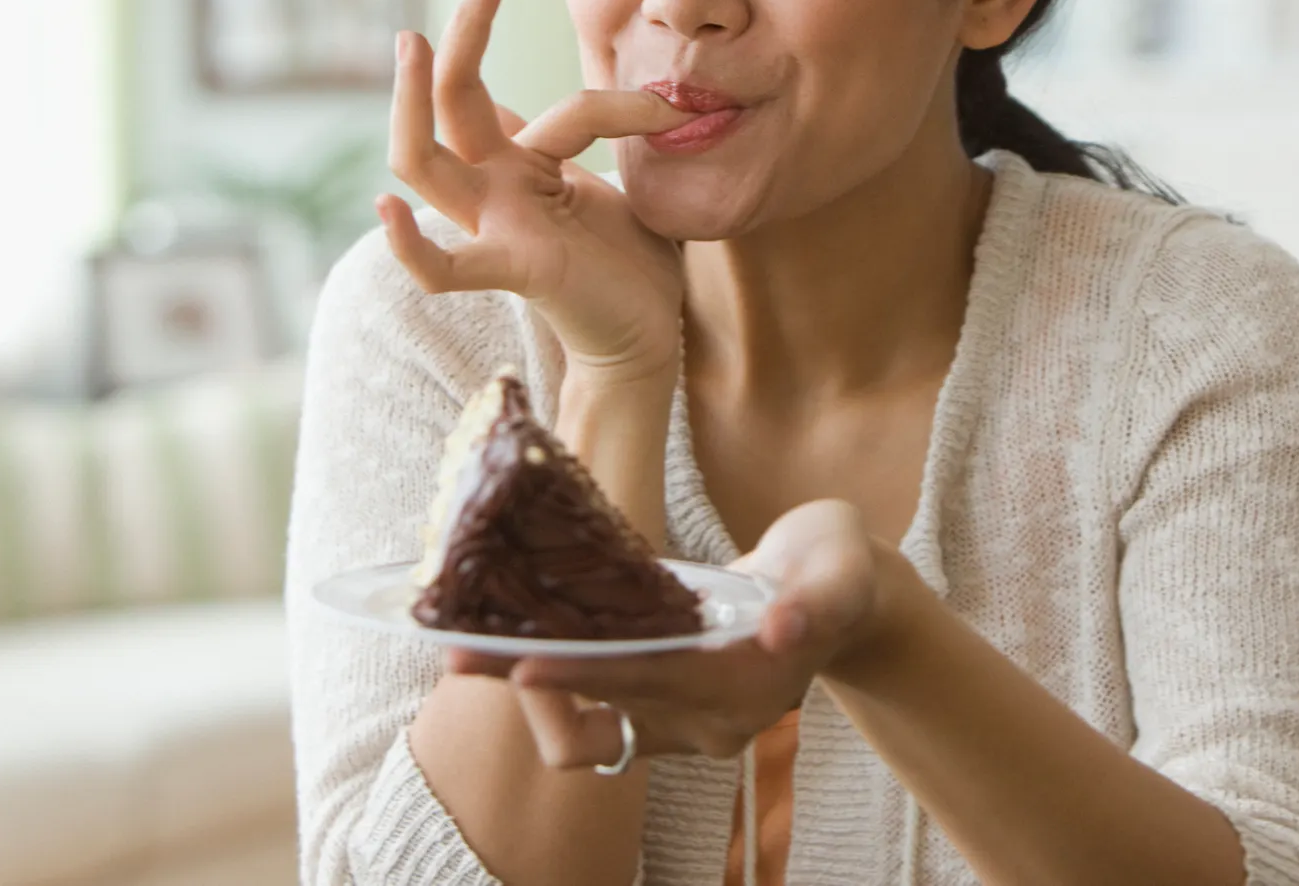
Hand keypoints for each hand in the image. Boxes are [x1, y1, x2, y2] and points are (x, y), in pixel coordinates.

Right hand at [379, 0, 689, 377]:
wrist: (647, 334)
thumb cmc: (629, 262)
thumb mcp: (608, 182)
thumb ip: (579, 139)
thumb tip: (551, 93)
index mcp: (519, 162)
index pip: (537, 103)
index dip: (603, 95)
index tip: (647, 91)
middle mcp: (494, 186)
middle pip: (455, 98)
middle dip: (469, 28)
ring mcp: (493, 224)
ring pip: (424, 161)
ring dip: (412, 104)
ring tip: (415, 42)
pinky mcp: (510, 268)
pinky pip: (443, 267)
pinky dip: (410, 246)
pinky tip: (387, 211)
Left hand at [446, 500, 895, 769]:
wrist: (841, 595)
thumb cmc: (838, 570)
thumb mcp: (841, 572)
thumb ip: (817, 602)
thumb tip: (784, 630)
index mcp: (747, 687)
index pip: (652, 682)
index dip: (585, 675)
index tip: (524, 663)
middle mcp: (709, 722)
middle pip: (606, 710)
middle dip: (531, 681)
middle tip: (458, 650)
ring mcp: (685, 725)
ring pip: (591, 728)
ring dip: (532, 690)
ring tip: (471, 646)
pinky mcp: (666, 710)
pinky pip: (597, 714)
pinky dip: (558, 685)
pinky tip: (520, 642)